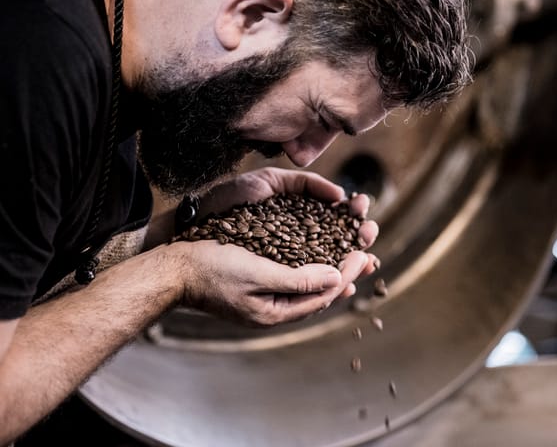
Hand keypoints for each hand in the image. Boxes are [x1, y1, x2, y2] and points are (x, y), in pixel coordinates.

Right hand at [174, 167, 379, 322]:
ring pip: (310, 288)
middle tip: (369, 257)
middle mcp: (274, 311)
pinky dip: (314, 269)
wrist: (176, 270)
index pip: (323, 296)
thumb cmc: (213, 269)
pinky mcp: (260, 287)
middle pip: (321, 295)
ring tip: (354, 258)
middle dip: (347, 275)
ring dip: (334, 272)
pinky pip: (296, 282)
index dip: (346, 274)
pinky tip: (322, 259)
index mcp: (275, 313)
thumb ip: (298, 279)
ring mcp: (267, 301)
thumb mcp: (259, 273)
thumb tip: (334, 278)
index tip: (362, 254)